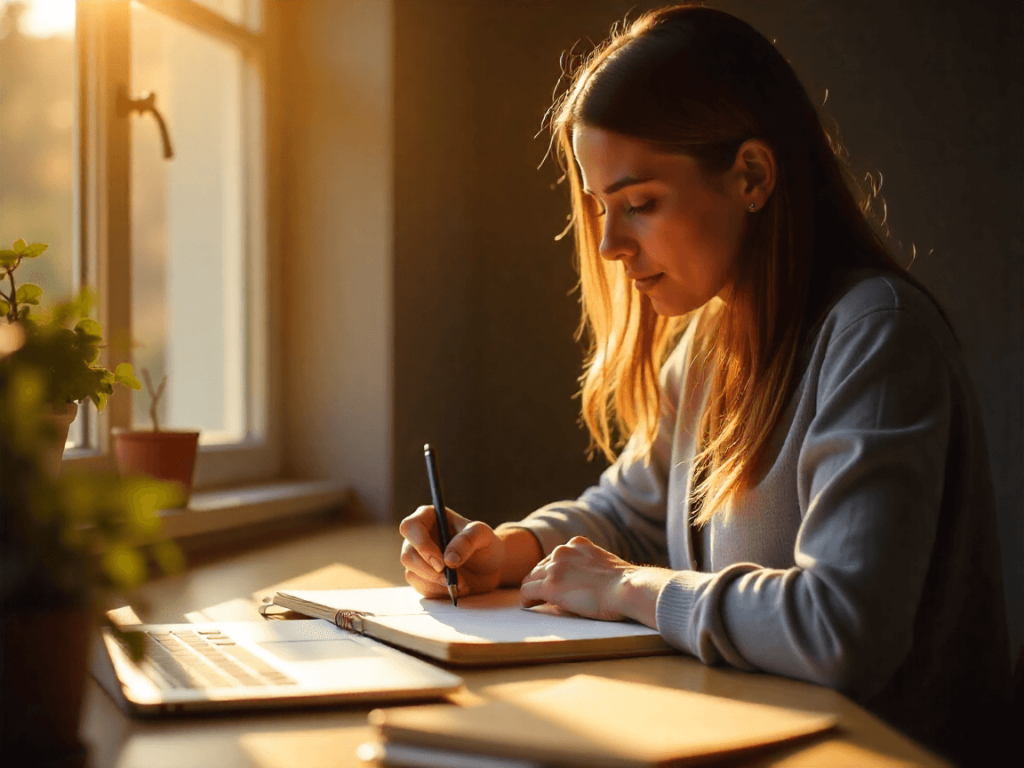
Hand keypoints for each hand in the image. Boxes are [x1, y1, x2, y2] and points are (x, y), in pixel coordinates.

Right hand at [399, 506, 506, 598]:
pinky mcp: (421, 577)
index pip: (410, 527)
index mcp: (428, 517)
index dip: (421, 545)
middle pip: (407, 555)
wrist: (490, 566)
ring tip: (462, 582)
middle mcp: (418, 537)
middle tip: (450, 578)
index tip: (441, 562)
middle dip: (429, 570)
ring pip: (412, 573)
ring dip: (437, 582)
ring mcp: (417, 558)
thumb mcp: (482, 535)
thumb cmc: (484, 544)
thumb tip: (448, 559)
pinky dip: (439, 591)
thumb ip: (467, 541)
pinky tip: (456, 587)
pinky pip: (421, 587)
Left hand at [519, 536, 669, 625]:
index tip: (552, 581)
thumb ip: (587, 566)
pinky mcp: (550, 586)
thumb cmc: (624, 583)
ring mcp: (555, 568)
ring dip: (533, 589)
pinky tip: (528, 606)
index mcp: (577, 544)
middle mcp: (562, 551)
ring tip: (533, 600)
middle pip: (541, 566)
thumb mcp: (604, 564)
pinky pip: (527, 591)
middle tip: (538, 594)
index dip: (552, 571)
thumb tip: (578, 584)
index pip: (556, 557)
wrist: (628, 588)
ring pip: (532, 578)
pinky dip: (526, 599)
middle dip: (540, 579)